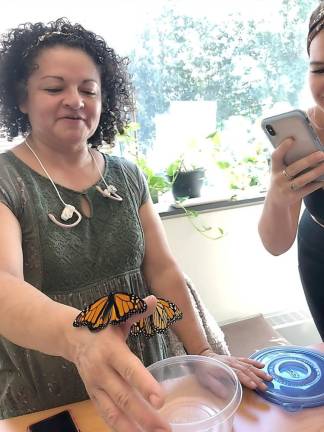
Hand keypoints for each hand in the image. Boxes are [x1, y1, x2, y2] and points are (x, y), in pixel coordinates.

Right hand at [70, 295, 170, 431]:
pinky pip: (105, 415)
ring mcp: (95, 386)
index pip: (130, 370)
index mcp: (111, 350)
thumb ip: (137, 312)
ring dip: (133, 428)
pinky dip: (119, 427)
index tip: (161, 400)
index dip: (144, 385)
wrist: (70, 337)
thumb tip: (154, 300)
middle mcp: (102, 371)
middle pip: (124, 397)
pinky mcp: (92, 395)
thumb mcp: (118, 315)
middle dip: (144, 416)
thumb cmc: (101, 324)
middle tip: (164, 428)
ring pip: (113, 412)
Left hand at [200, 349, 271, 391]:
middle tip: (265, 387)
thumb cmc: (205, 370)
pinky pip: (247, 360)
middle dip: (256, 379)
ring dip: (259, 372)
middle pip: (246, 370)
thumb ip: (215, 386)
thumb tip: (225, 394)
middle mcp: (232, 363)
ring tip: (269, 378)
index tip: (254, 386)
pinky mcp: (236, 358)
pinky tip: (263, 365)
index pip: (238, 374)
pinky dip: (255, 362)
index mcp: (225, 368)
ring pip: (249, 365)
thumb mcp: (205, 379)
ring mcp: (235, 360)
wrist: (204, 356)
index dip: (246, 380)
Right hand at [269, 138, 323, 205]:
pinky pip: (307, 189)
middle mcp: (278, 178)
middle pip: (293, 168)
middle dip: (308, 161)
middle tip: (321, 154)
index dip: (282, 148)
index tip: (291, 139)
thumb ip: (289, 162)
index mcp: (275, 169)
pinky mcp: (292, 197)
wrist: (275, 201)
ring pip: (302, 180)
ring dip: (315, 172)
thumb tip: (309, 151)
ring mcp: (284, 189)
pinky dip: (316, 184)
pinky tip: (323, 179)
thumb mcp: (280, 171)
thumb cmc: (282, 180)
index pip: (276, 157)